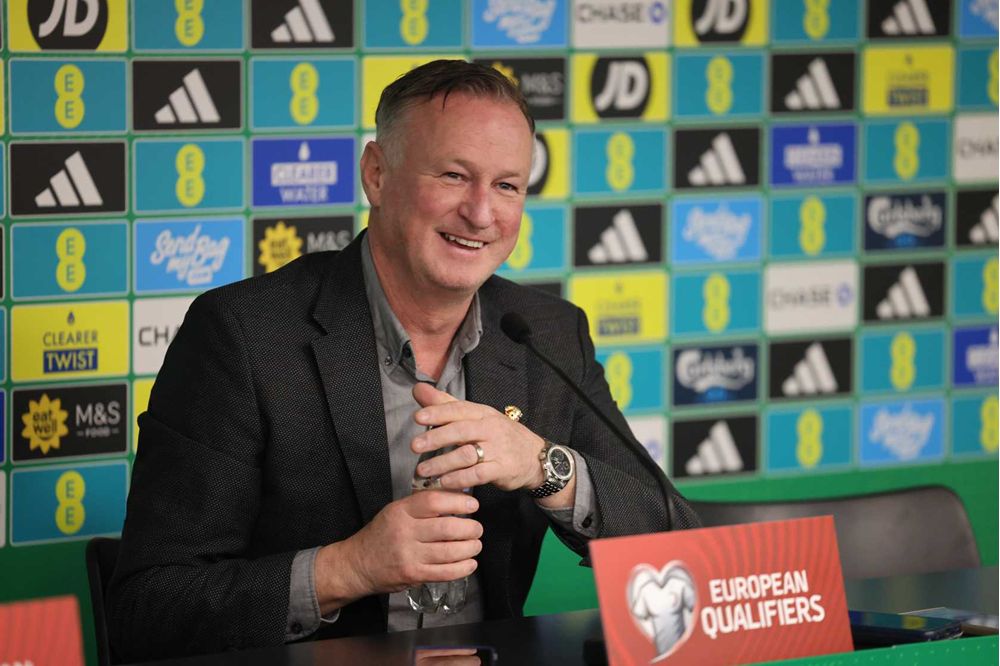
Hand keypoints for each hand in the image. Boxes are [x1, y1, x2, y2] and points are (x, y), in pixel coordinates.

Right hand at [315, 490, 481, 607]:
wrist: (357, 564)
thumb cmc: (381, 535)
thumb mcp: (396, 511)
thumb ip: (422, 505)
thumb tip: (457, 498)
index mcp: (401, 511)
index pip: (434, 501)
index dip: (458, 502)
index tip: (472, 506)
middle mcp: (404, 532)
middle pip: (447, 528)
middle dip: (470, 529)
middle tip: (477, 529)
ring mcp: (408, 555)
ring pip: (450, 551)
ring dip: (470, 548)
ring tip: (475, 545)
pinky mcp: (413, 575)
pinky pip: (445, 572)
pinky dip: (462, 568)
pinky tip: (469, 563)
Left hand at [410, 383, 545, 492]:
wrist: (535, 456)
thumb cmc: (498, 435)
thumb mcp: (476, 416)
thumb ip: (445, 405)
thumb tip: (418, 389)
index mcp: (482, 413)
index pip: (459, 409)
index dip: (438, 412)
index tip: (418, 417)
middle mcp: (490, 428)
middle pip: (461, 430)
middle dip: (436, 438)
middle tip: (415, 446)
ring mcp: (498, 449)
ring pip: (467, 454)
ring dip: (443, 463)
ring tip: (423, 470)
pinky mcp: (502, 469)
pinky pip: (478, 474)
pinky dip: (459, 478)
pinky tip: (444, 482)